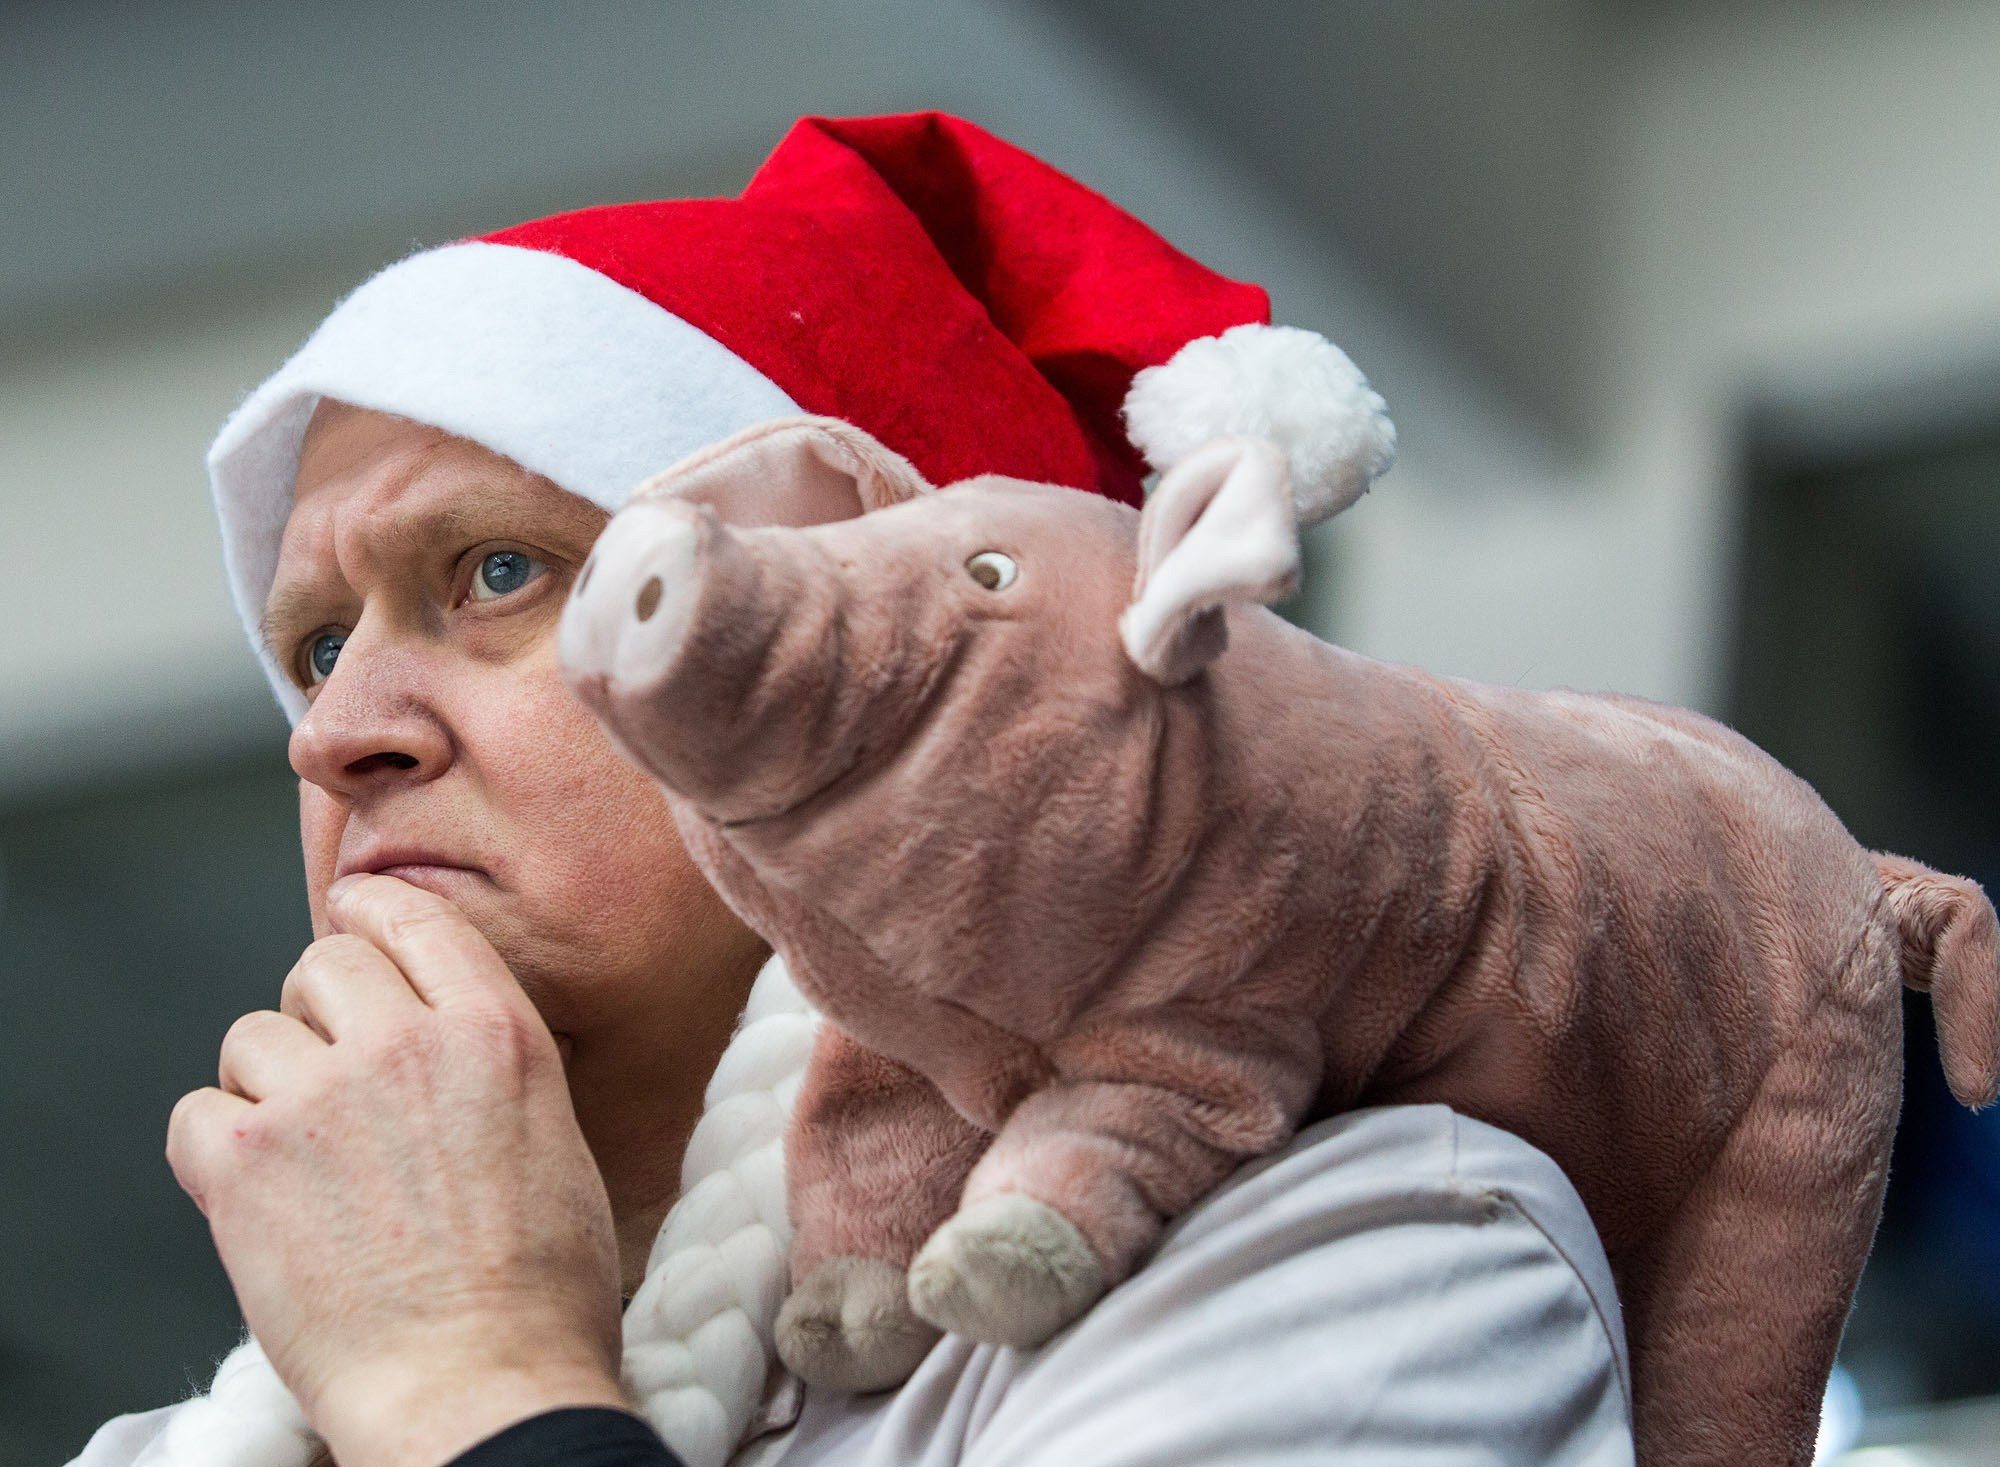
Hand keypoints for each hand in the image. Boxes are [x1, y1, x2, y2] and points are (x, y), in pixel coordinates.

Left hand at [167, 874, 628, 1466]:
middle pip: (323, 964)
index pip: (413, 917)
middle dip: (320, 1010)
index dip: (372, 912)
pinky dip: (215, 1148)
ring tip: (302, 1152)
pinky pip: (194, 1113)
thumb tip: (446, 1039)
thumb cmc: (539, 1293)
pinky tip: (256, 1191)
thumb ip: (495, 1065)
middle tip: (333, 1072)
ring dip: (267, 1084)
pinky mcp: (245, 1166)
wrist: (481, 1382)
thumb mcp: (557, 1138)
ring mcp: (319, 1101)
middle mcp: (406, 1045)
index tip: (354, 918)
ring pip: (252, 1037)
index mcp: (495, 1033)